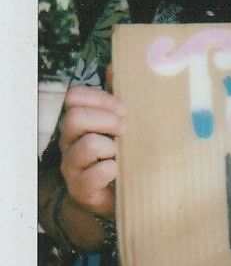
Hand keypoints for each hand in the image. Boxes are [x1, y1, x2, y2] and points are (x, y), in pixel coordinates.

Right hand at [59, 84, 125, 217]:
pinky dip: (112, 171)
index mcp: (77, 122)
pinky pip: (96, 174)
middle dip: (107, 121)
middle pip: (75, 118)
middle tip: (125, 131)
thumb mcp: (119, 125)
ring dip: (112, 147)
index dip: (99, 98)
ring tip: (122, 154)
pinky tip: (118, 173)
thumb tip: (114, 68)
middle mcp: (69, 142)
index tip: (124, 109)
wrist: (115, 197)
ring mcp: (71, 166)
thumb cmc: (118, 155)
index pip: (74, 96)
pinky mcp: (80, 189)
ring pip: (87, 145)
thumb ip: (115, 98)